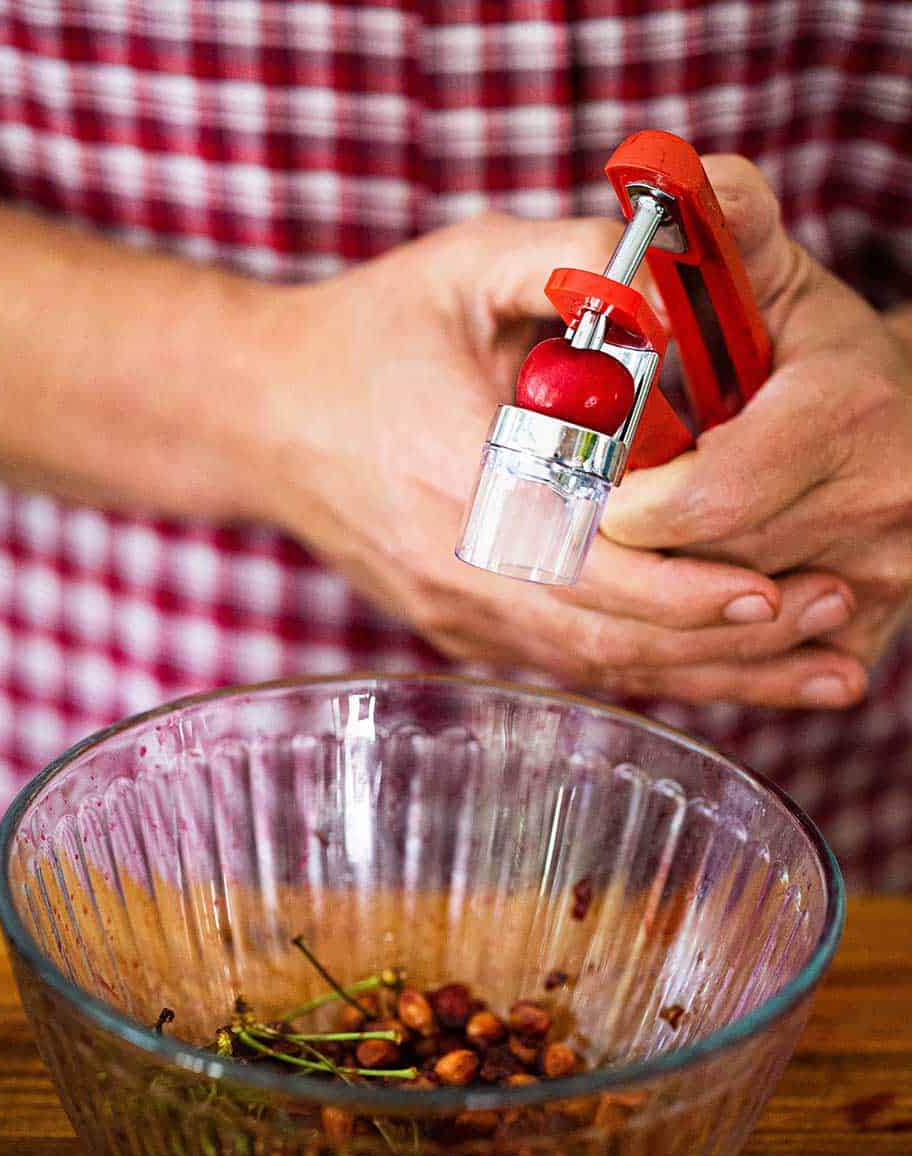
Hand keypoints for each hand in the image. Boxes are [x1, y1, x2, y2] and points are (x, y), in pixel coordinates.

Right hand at [259, 214, 865, 706]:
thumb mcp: (460, 265)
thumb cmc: (364, 337)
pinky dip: (647, 668)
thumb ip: (566, 258)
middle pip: (605, 640)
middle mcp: (454, 570)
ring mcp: (453, 614)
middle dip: (723, 642)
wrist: (262, 417)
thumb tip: (673, 273)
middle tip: (829, 622)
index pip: (586, 564)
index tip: (774, 587)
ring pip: (593, 670)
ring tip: (803, 663)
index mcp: (456, 480)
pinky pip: (565, 666)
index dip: (682, 590)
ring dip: (702, 673)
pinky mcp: (458, 630)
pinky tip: (719, 664)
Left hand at [601, 154, 911, 691]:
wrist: (904, 421)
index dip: (633, 508)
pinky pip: (760, 666)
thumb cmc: (817, 349)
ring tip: (623, 566)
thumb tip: (666, 180)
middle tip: (585, 536)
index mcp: (846, 412)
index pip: (711, 496)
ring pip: (727, 623)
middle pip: (710, 566)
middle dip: (638, 557)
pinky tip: (672, 615)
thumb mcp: (773, 275)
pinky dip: (703, 650)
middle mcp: (878, 503)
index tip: (591, 496)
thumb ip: (721, 226)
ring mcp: (878, 577)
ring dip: (662, 602)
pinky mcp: (869, 633)